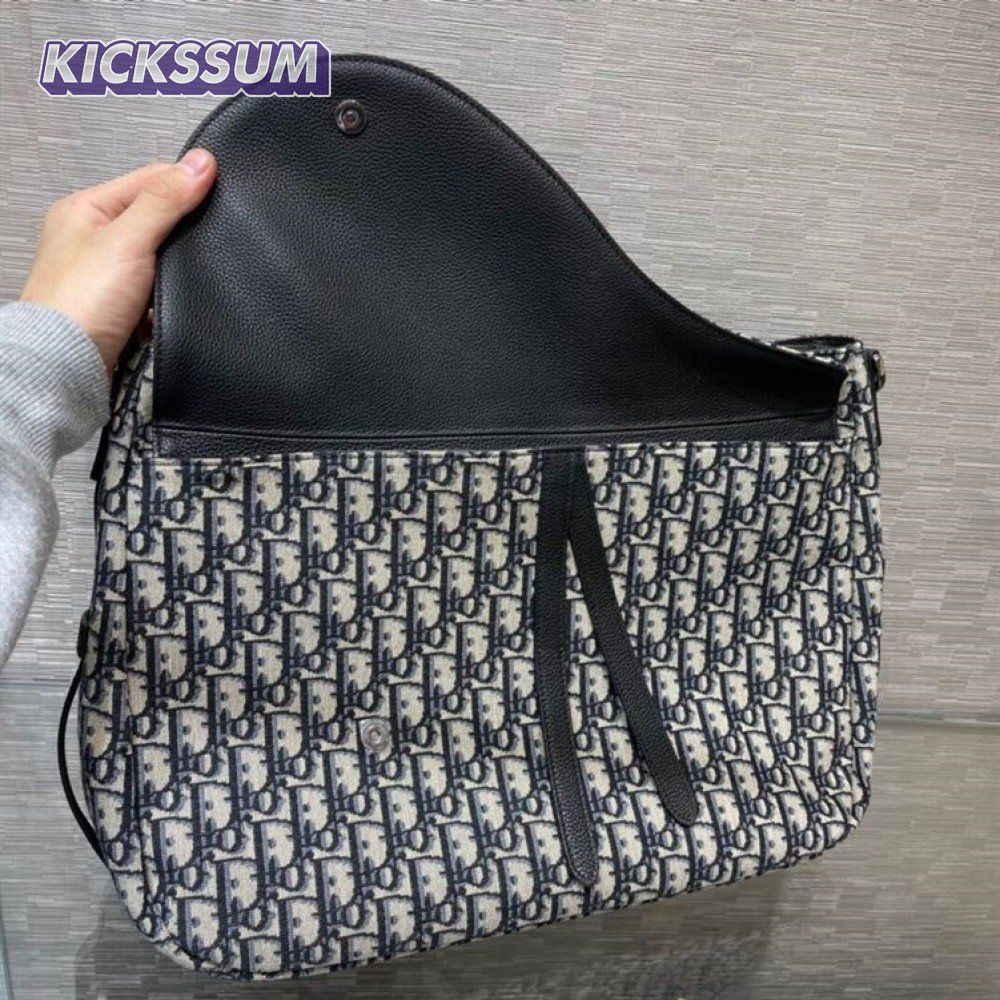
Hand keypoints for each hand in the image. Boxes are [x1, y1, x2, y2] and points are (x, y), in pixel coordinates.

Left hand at [19, 149, 217, 376]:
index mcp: (84, 209)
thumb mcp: (128, 238)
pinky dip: (167, 296)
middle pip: (155, 218)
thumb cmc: (80, 304)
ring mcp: (104, 274)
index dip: (184, 183)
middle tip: (206, 235)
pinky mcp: (118, 307)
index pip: (147, 179)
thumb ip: (165, 200)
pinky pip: (155, 291)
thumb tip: (200, 163)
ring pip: (158, 257)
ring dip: (174, 267)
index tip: (220, 187)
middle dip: (182, 230)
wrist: (66, 366)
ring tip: (186, 271)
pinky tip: (172, 300)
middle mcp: (91, 238)